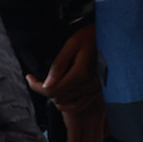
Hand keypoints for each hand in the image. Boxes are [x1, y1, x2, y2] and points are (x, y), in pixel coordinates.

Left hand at [28, 26, 103, 141]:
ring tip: (50, 84)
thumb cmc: (93, 35)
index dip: (36, 86)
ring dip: (54, 97)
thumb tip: (47, 83)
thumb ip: (59, 64)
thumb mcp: (73, 43)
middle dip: (44, 89)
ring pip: (67, 104)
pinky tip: (62, 95)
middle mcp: (89, 85)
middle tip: (37, 78)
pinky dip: (67, 104)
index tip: (29, 77)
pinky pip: (79, 105)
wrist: (113, 37)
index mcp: (81, 74)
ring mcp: (94, 90)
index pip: (52, 90)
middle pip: (57, 98)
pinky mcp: (97, 91)